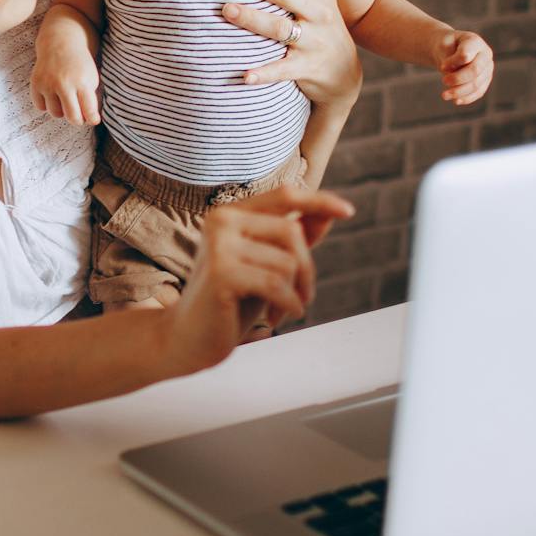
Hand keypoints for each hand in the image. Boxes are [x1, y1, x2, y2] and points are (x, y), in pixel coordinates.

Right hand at [31, 42, 100, 124]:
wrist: (61, 41)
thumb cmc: (80, 64)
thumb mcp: (92, 78)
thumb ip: (91, 99)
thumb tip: (90, 121)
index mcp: (83, 82)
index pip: (89, 111)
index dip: (93, 119)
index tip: (93, 120)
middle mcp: (64, 84)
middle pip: (72, 117)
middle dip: (77, 120)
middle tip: (79, 116)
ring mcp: (48, 84)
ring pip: (56, 113)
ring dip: (62, 110)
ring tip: (65, 99)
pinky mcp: (36, 83)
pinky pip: (41, 106)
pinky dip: (47, 104)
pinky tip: (53, 94)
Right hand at [163, 187, 355, 375]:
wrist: (187, 339)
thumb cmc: (229, 302)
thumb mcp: (266, 265)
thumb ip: (292, 239)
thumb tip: (328, 212)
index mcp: (231, 213)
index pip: (284, 196)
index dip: (319, 201)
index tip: (348, 211)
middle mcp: (221, 220)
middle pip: (292, 233)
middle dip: (306, 270)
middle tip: (300, 298)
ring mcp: (218, 244)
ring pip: (288, 261)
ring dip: (295, 293)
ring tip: (280, 310)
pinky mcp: (220, 272)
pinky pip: (276, 284)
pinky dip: (287, 304)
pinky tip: (276, 319)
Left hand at [220, 0, 360, 107]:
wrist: (344, 74)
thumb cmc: (321, 29)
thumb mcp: (320, 3)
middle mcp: (321, 15)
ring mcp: (315, 42)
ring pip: (280, 28)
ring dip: (252, 19)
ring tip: (227, 10)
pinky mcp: (307, 68)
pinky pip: (281, 70)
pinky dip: (263, 73)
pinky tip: (244, 75)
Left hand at [434, 30, 493, 105]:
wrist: (450, 51)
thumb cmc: (446, 47)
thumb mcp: (443, 46)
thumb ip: (448, 58)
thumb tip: (454, 73)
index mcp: (474, 41)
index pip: (466, 54)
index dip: (453, 62)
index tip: (442, 66)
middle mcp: (485, 54)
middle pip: (475, 70)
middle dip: (458, 78)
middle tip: (443, 81)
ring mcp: (487, 68)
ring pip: (476, 84)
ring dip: (460, 91)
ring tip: (444, 95)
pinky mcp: (485, 81)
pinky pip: (479, 92)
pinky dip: (467, 98)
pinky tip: (455, 100)